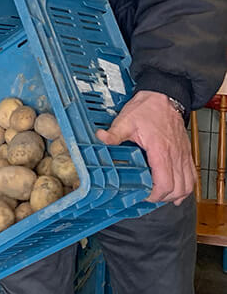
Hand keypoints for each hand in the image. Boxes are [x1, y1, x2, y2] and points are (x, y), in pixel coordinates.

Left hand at [96, 90, 194, 205]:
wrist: (164, 96)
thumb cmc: (147, 108)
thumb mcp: (126, 120)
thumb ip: (114, 133)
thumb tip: (100, 138)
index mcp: (160, 151)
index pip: (164, 183)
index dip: (155, 195)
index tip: (144, 195)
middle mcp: (175, 155)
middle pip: (177, 188)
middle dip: (164, 197)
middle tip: (149, 196)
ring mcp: (183, 154)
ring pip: (188, 184)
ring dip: (177, 194)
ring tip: (163, 197)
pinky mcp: (186, 152)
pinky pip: (192, 175)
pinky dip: (187, 187)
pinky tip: (178, 193)